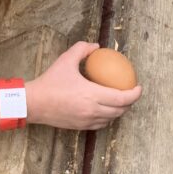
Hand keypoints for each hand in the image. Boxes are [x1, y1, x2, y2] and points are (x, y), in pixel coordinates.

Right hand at [26, 42, 141, 130]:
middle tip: (129, 92)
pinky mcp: (80, 127)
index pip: (122, 98)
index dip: (134, 94)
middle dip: (129, 102)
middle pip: (120, 110)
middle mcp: (92, 110)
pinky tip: (105, 110)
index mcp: (92, 94)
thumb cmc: (50, 81)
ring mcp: (87, 121)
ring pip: (111, 119)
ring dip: (119, 110)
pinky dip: (107, 117)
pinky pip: (101, 124)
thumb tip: (96, 46)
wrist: (34, 103)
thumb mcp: (66, 60)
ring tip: (119, 101)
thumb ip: (82, 49)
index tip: (138, 86)